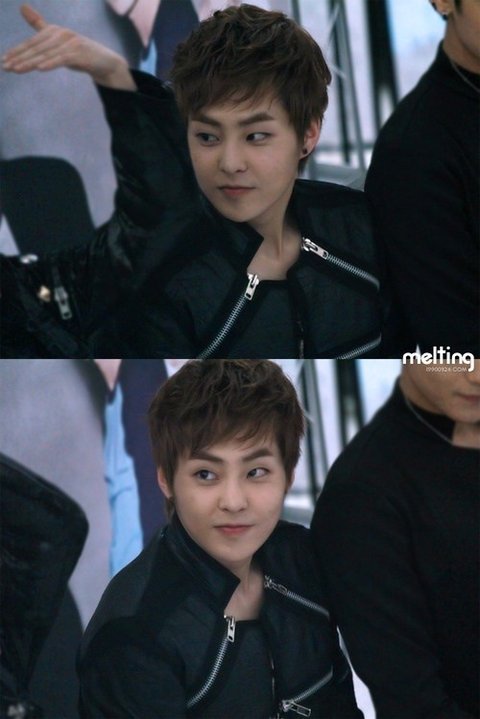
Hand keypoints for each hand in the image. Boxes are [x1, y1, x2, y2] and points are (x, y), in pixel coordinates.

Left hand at [2, 4, 135, 89]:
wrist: (105, 62)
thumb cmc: (79, 52)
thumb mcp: (58, 40)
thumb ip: (40, 25)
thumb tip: (21, 6)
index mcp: (54, 31)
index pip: (32, 43)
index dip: (17, 51)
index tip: (3, 60)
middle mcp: (61, 33)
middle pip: (36, 48)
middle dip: (19, 58)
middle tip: (5, 67)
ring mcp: (71, 43)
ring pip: (46, 54)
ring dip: (30, 63)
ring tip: (16, 70)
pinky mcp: (80, 53)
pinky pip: (62, 59)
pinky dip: (50, 63)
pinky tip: (39, 68)